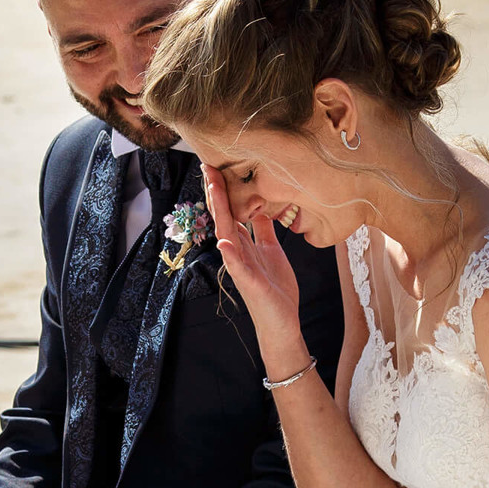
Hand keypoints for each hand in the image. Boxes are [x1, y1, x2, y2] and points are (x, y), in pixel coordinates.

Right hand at [202, 164, 304, 364]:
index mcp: (244, 244)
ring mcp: (241, 267)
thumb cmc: (275, 288)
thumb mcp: (272, 251)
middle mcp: (238, 252)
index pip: (231, 211)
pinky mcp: (249, 283)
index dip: (223, 190)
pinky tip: (224, 241)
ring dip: (219, 212)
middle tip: (207, 165)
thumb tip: (260, 208)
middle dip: (215, 192)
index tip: (216, 165)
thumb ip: (263, 231)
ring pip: (226, 234)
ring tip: (212, 188)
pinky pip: (237, 267)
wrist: (281, 321)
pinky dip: (230, 254)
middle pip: (224, 216)